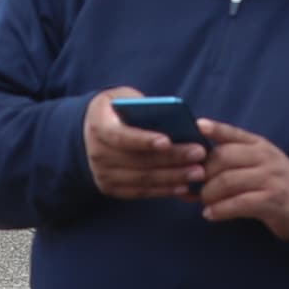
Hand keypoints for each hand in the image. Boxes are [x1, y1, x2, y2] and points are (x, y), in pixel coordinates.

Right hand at [83, 90, 207, 201]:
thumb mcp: (124, 97)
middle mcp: (97, 153)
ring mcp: (102, 174)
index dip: (144, 140)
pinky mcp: (110, 188)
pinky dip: (163, 190)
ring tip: (197, 172)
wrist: (90, 131)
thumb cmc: (116, 109)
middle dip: (171, 159)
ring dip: (172, 177)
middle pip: (138, 160)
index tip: (168, 140)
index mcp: (98, 126)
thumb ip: (142, 105)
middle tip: (198, 154)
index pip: (121, 136)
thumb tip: (173, 117)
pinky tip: (183, 186)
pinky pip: (140, 192)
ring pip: (142, 179)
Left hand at [195, 120, 288, 238]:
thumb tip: (196, 163)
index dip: (215, 128)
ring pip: (227, 181)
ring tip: (203, 201)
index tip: (197, 126)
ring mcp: (269, 178)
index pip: (233, 133)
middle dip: (203, 172)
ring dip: (208, 193)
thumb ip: (234, 157)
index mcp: (259, 145)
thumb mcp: (260, 161)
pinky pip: (238, 203)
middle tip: (196, 185)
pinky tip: (210, 214)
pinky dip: (219, 210)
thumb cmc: (275, 181)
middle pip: (223, 157)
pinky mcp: (271, 200)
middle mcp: (264, 157)